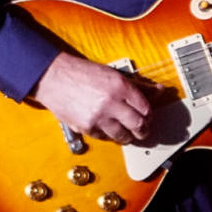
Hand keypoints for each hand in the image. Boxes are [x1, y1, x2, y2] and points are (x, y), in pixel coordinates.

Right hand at [30, 52, 152, 143]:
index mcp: (120, 86)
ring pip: (123, 135)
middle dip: (143, 130)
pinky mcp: (87, 127)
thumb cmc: (82, 73)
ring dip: (128, 137)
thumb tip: (158, 91)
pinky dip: (110, 136)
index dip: (149, 115)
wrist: (54, 77)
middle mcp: (111, 102)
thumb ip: (138, 85)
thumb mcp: (114, 74)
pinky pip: (105, 137)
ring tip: (128, 134)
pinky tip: (111, 131)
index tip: (148, 117)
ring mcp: (99, 116)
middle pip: (138, 124)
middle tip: (143, 130)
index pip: (145, 107)